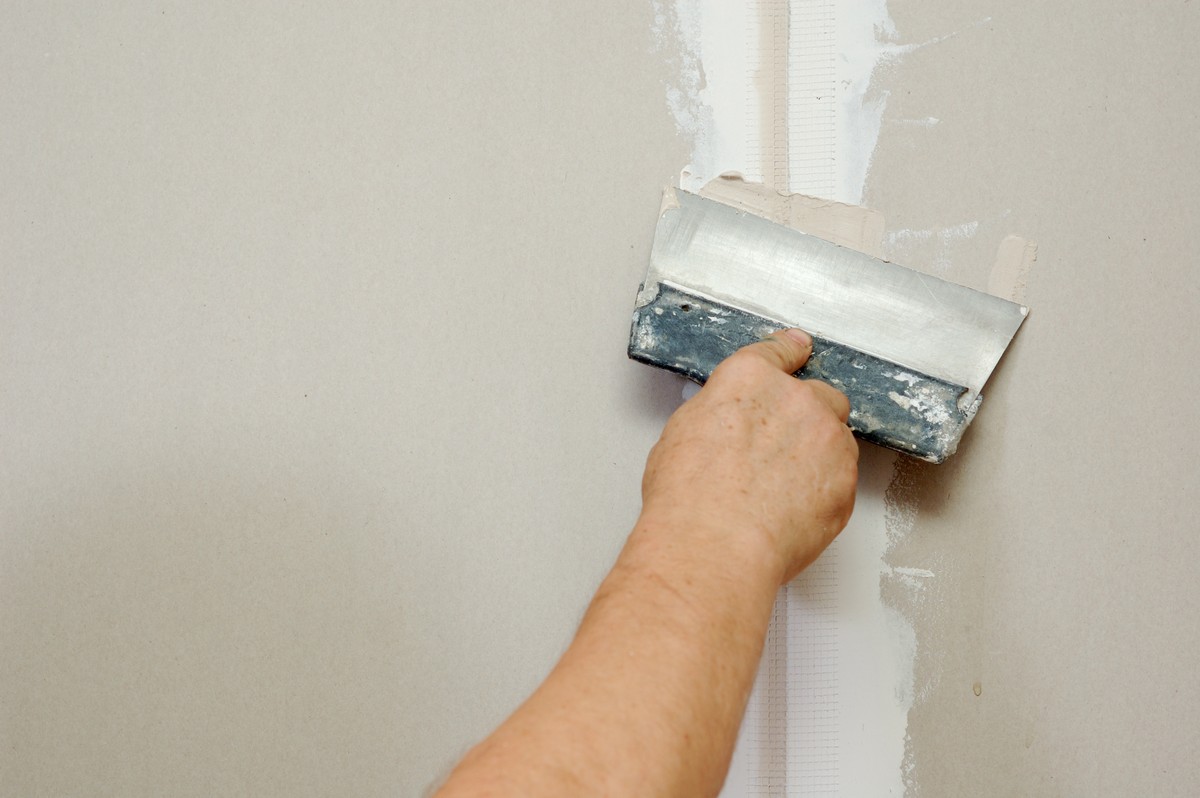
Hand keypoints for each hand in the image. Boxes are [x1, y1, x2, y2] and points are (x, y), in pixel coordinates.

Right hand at [640, 329, 858, 582]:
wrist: (714, 544)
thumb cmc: (689, 498)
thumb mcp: (682, 435)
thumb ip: (720, 415)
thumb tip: (727, 426)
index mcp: (749, 379)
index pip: (778, 352)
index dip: (789, 352)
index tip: (798, 349)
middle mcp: (795, 399)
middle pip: (820, 395)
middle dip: (806, 416)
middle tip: (779, 450)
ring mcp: (826, 438)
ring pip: (836, 438)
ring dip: (818, 455)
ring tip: (782, 490)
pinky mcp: (845, 480)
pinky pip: (842, 478)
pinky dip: (826, 491)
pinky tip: (793, 510)